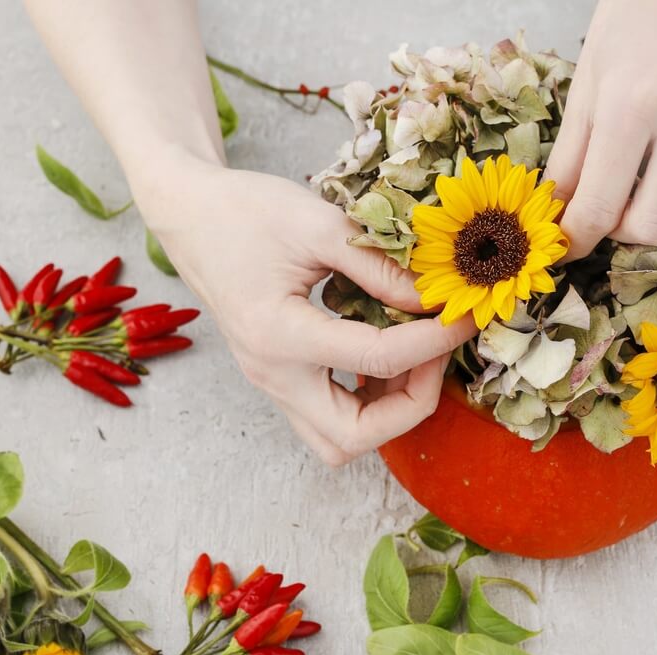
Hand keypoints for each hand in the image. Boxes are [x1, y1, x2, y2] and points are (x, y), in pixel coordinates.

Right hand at [133, 149, 476, 465]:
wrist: (190, 215)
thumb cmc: (244, 211)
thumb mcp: (316, 224)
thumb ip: (377, 266)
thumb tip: (431, 299)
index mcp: (278, 335)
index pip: (377, 360)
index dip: (434, 341)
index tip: (465, 316)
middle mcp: (272, 374)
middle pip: (352, 437)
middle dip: (410, 406)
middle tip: (435, 356)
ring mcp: (272, 382)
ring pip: (338, 441)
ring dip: (389, 413)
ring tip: (416, 357)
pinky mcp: (279, 377)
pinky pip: (330, 416)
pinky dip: (370, 400)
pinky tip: (389, 354)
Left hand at [546, 0, 656, 257]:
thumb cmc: (640, 20)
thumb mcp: (590, 80)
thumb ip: (571, 155)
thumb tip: (559, 217)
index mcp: (631, 107)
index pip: (598, 208)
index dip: (576, 239)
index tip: (571, 244)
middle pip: (654, 227)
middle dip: (625, 229)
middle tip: (621, 203)